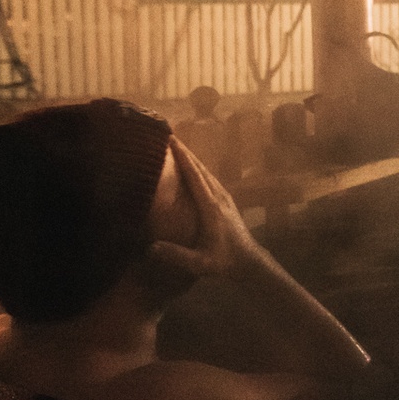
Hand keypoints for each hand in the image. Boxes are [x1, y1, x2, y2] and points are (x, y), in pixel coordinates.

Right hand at [149, 137, 266, 280]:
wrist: (249, 261)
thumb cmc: (224, 261)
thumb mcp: (200, 263)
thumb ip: (176, 256)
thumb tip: (149, 248)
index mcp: (211, 207)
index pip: (195, 176)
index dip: (183, 157)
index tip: (172, 141)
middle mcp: (219, 197)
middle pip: (201, 169)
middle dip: (185, 152)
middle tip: (170, 136)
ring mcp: (225, 198)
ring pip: (207, 172)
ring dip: (192, 159)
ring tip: (178, 147)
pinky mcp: (226, 202)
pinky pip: (210, 179)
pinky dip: (199, 169)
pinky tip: (193, 168)